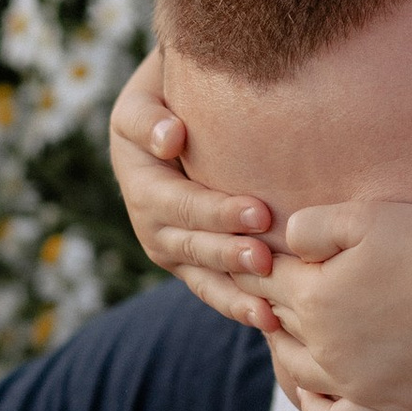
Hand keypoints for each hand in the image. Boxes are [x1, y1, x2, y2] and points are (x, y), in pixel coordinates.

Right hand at [109, 52, 278, 328]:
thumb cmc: (171, 88)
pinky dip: (239, 307)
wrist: (183, 107)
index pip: (176, 202)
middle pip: (189, 245)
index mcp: (139, 177)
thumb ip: (148, 115)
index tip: (259, 211)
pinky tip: (272, 322)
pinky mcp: (196, 263)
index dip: (214, 211)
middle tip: (267, 259)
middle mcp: (150, 220)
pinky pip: (215, 291)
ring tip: (270, 308)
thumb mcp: (147, 91)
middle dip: (228, 254)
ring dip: (234, 294)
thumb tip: (168, 139)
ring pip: (202, 277)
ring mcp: (174, 247)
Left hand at [261, 198, 411, 410]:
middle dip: (269, 302)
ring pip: (298, 370)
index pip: (266, 280)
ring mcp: (351, 380)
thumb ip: (311, 226)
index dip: (257, 265)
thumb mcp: (362, 216)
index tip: (254, 256)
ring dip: (285, 349)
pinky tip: (315, 396)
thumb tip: (285, 243)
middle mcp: (323, 343)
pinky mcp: (385, 403)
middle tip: (269, 290)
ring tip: (286, 334)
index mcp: (312, 294)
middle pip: (279, 323)